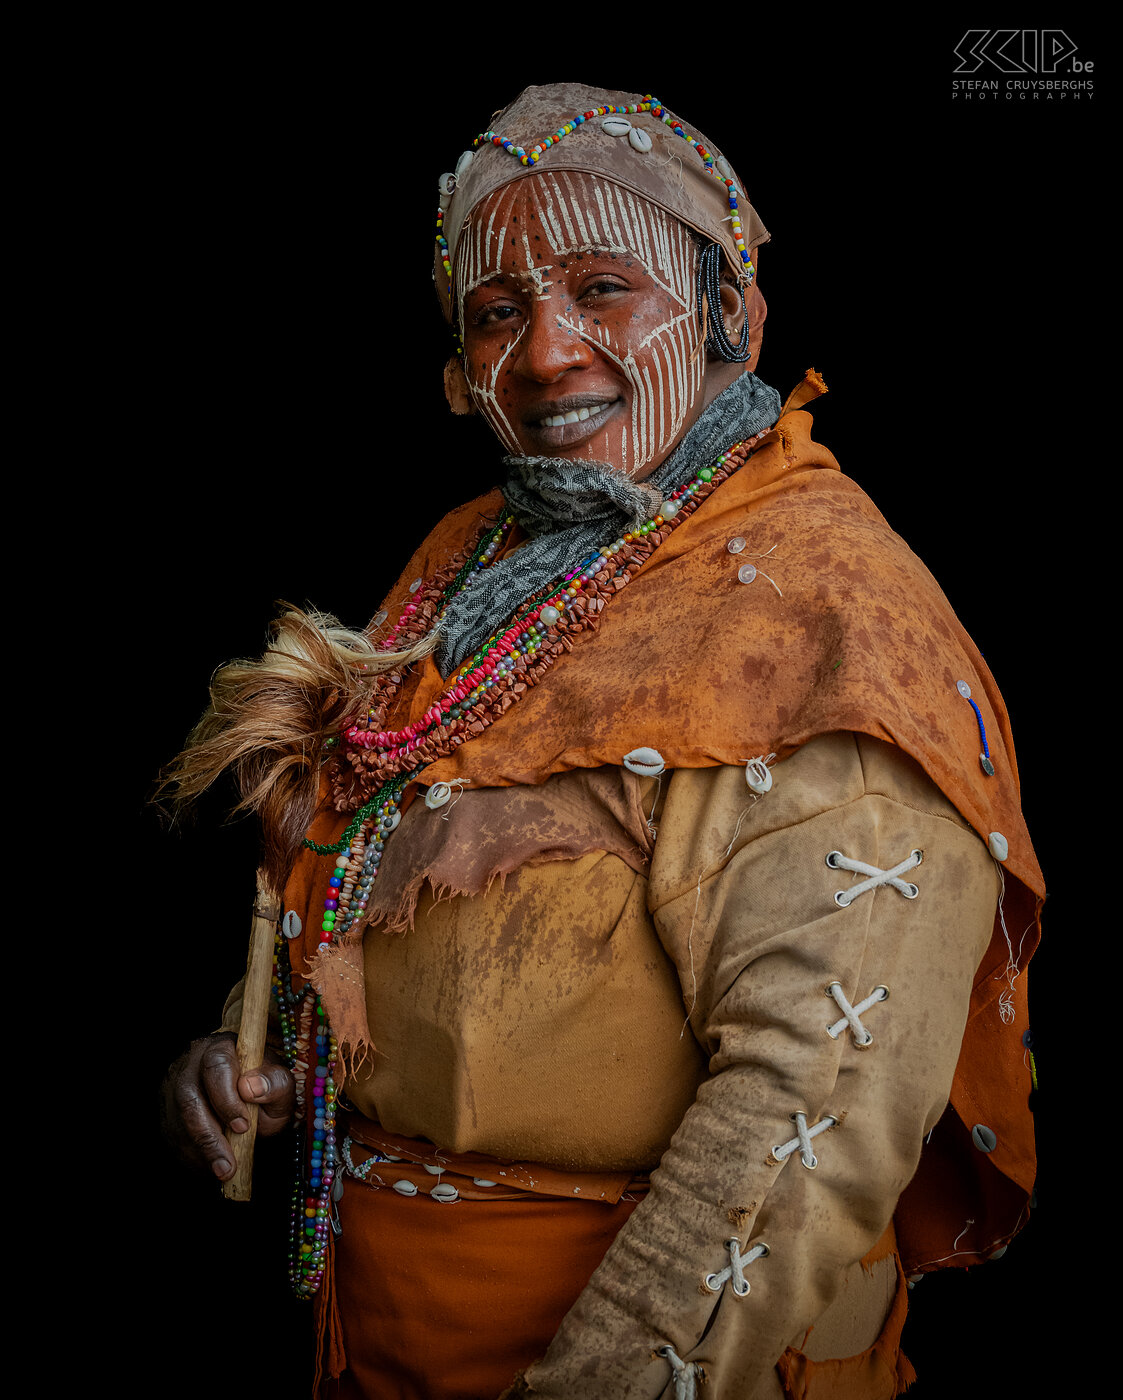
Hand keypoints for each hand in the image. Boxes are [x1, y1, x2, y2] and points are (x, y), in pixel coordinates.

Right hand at [163, 1032, 295, 1180]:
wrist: (251, 1106)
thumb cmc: (265, 1091)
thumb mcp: (281, 1087)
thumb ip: (276, 1084)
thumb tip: (252, 1088)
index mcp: (224, 1049)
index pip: (217, 1064)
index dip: (226, 1097)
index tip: (243, 1126)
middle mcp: (194, 1064)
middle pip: (189, 1097)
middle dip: (209, 1135)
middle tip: (229, 1163)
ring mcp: (176, 1089)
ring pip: (177, 1122)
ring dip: (201, 1151)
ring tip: (223, 1171)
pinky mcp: (167, 1113)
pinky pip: (172, 1138)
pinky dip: (191, 1157)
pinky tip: (210, 1167)